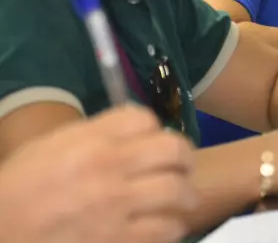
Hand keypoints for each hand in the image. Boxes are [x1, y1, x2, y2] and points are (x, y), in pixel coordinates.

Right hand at [0, 105, 195, 242]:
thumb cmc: (17, 191)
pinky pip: (166, 229)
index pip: (144, 120)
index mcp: (88, 141)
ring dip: (186, 195)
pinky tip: (167, 225)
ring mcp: (114, 207)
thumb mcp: (48, 148)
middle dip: (184, 158)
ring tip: (184, 199)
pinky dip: (173, 226)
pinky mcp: (119, 241)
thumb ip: (93, 135)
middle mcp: (106, 168)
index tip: (156, 141)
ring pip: (177, 191)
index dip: (155, 129)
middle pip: (172, 150)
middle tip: (184, 167)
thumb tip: (134, 130)